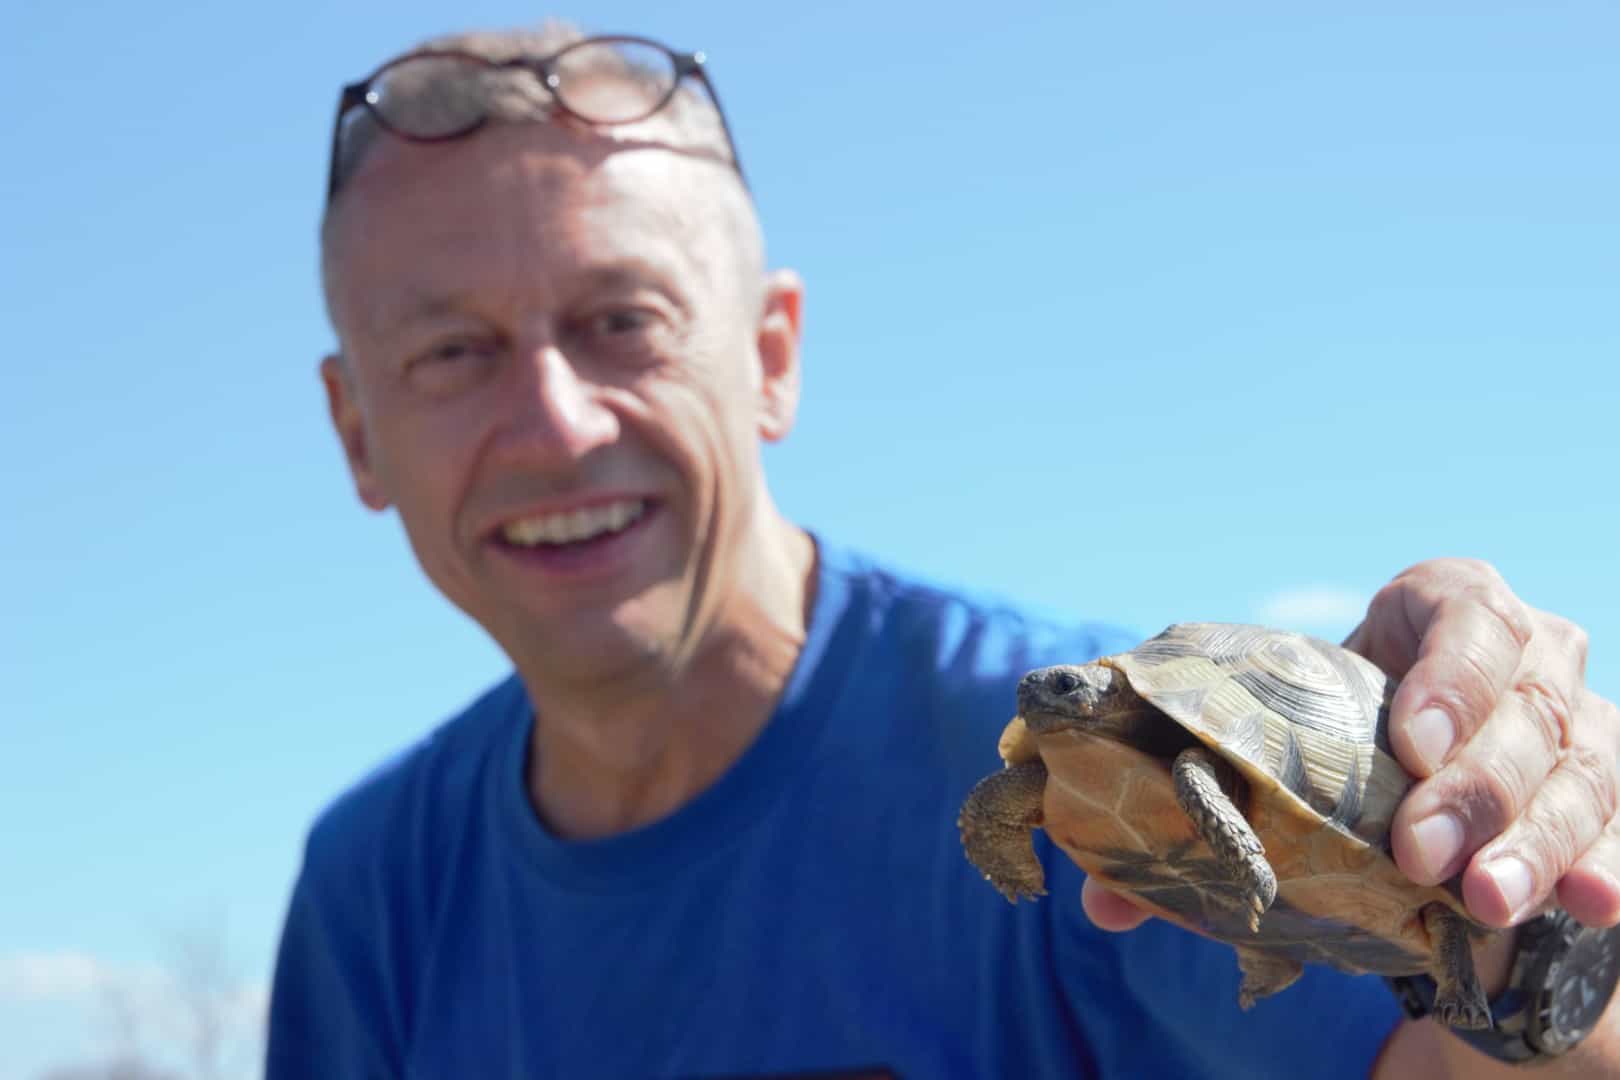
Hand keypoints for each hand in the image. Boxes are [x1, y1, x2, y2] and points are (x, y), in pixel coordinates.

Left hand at [1082, 558, 1619, 933]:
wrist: (1419, 757)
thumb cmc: (1341, 726)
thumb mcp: (1284, 732)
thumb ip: (1204, 792)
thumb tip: (1103, 898)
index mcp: (1444, 606)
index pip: (1466, 616)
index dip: (1445, 676)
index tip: (1404, 743)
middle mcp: (1530, 652)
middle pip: (1524, 707)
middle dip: (1475, 784)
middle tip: (1422, 853)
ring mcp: (1579, 720)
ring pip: (1579, 770)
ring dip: (1536, 840)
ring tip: (1486, 900)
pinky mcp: (1603, 788)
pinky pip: (1618, 823)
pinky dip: (1605, 861)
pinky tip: (1589, 902)